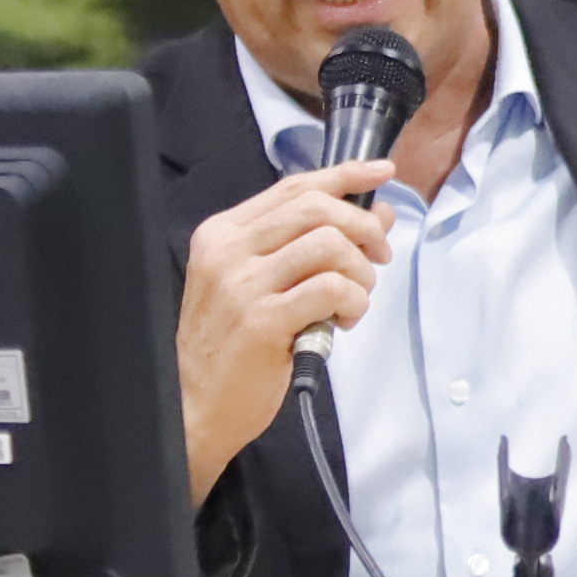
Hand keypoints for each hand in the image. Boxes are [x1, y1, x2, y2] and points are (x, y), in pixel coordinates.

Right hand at [177, 161, 392, 503]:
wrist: (194, 404)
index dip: (345, 175)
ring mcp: (242, 284)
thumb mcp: (260, 284)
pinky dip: (353, 302)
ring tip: (354, 300)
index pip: (294, 187)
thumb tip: (376, 211)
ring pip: (329, 245)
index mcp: (223, 233)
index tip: (382, 172)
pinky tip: (343, 321)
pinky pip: (331, 288)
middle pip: (317, 208)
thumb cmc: (232, 345)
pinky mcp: (262, 320)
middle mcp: (228, 251)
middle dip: (364, 228)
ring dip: (360, 272)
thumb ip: (308, 244)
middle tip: (378, 258)